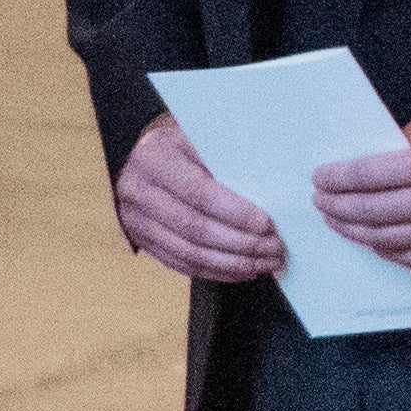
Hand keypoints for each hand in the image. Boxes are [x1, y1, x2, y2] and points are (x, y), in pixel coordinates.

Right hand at [109, 116, 289, 285]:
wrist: (143, 155)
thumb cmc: (183, 144)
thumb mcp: (200, 140)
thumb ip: (226, 161)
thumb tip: (270, 191)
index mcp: (154, 160)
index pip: (198, 193)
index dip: (235, 213)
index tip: (267, 224)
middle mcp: (137, 192)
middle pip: (194, 229)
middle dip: (241, 244)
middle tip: (275, 249)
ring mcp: (135, 220)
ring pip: (189, 253)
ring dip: (232, 264)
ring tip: (265, 263)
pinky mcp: (141, 240)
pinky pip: (181, 264)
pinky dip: (215, 271)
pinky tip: (242, 270)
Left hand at [310, 107, 410, 277]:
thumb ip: (397, 146)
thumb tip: (357, 165)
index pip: (369, 176)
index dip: (338, 179)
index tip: (321, 179)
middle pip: (372, 212)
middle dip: (338, 208)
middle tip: (322, 203)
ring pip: (389, 239)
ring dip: (356, 232)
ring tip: (338, 222)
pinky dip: (388, 251)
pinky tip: (372, 241)